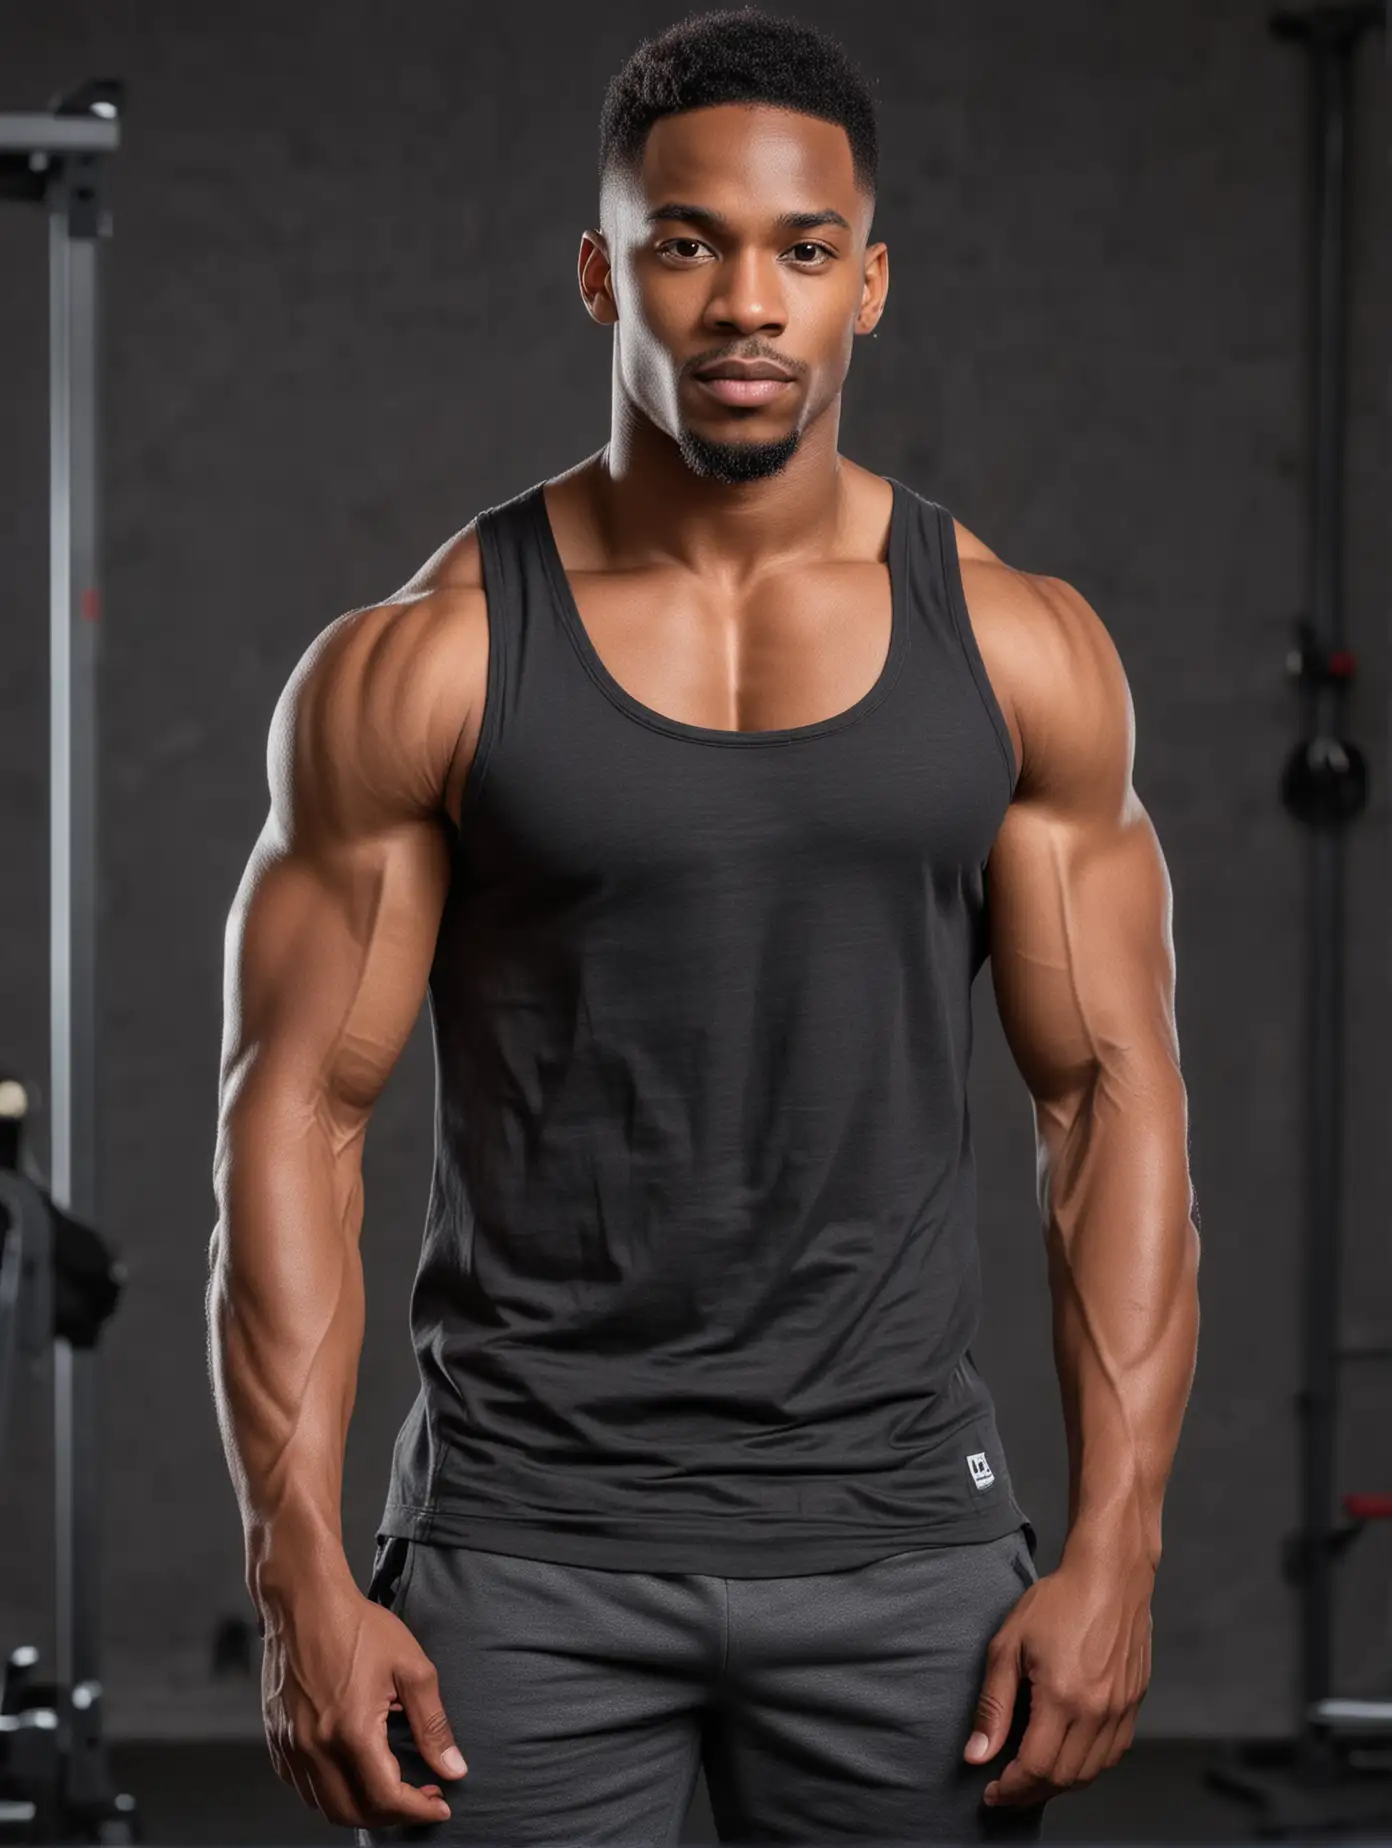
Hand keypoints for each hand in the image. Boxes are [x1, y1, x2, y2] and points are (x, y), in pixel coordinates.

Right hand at [259, 1573, 467, 1828]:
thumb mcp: (411, 1667)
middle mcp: (316, 1748)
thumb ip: (433, 1724)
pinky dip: (330, 1791)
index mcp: (352, 1731)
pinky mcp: (277, 1739)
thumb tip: (454, 1768)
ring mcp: (291, 1746)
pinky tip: (353, 1770)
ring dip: (360, 1807)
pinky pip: (302, 1786)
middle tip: (419, 1796)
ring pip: (324, 1806)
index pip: (387, 1798)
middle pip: (353, 1814)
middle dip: (391, 1815)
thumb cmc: (358, 1626)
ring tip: (390, 1784)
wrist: (304, 1600)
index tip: (441, 1805)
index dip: (418, 1809)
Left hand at [962, 1546, 1152, 1807]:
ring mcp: (1121, 1711)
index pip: (1036, 1768)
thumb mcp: (1009, 1645)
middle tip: (1006, 1790)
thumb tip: (976, 1754)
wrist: (1110, 1576)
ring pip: (1091, 1773)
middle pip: (1064, 1779)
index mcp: (1063, 1698)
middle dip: (1030, 1793)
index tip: (991, 1792)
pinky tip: (1066, 1757)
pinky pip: (1112, 1754)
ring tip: (1031, 1779)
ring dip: (1059, 1785)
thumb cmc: (1057, 1602)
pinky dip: (1087, 1767)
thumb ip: (993, 1705)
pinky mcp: (1135, 1704)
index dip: (1011, 1789)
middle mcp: (1098, 1712)